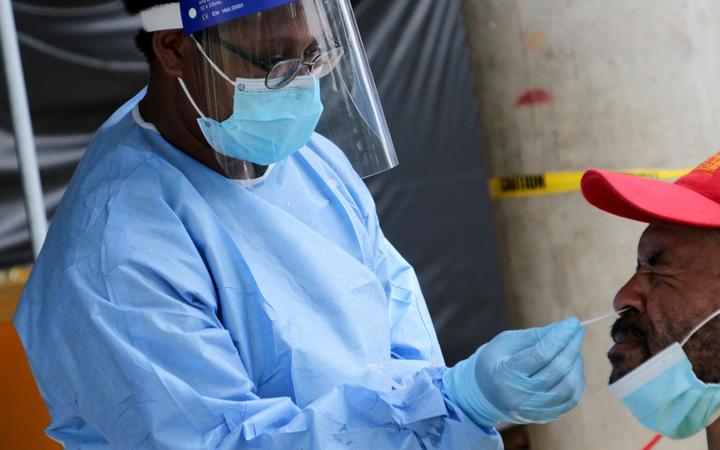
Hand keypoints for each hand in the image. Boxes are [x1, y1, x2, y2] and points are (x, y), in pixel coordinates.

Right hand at [443, 318, 584, 427]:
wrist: (484, 394)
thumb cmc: (495, 362)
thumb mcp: (505, 342)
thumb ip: (533, 336)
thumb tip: (563, 327)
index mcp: (506, 373)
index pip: (541, 353)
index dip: (560, 336)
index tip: (573, 322)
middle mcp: (520, 395)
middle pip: (557, 370)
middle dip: (571, 346)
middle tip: (577, 331)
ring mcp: (533, 410)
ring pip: (568, 386)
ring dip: (576, 364)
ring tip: (573, 349)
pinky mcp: (544, 417)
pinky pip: (571, 400)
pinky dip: (577, 381)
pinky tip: (573, 367)